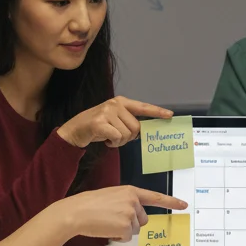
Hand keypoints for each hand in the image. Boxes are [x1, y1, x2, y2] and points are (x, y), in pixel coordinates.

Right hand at [57, 97, 172, 148]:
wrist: (75, 129)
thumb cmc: (98, 126)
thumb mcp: (114, 119)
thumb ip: (128, 121)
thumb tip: (144, 131)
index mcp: (121, 102)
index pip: (143, 107)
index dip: (157, 112)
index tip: (170, 115)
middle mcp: (115, 104)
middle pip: (136, 127)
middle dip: (130, 137)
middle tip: (118, 137)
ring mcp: (107, 112)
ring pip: (127, 134)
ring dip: (120, 141)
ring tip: (110, 138)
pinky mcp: (100, 123)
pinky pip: (117, 138)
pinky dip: (113, 143)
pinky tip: (106, 140)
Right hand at [61, 186, 186, 240]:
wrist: (76, 212)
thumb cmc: (90, 204)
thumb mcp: (112, 196)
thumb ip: (127, 202)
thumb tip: (136, 216)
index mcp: (130, 191)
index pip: (155, 197)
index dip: (171, 202)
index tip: (184, 205)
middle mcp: (133, 201)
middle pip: (142, 219)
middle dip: (130, 223)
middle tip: (112, 218)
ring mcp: (130, 214)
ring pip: (134, 230)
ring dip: (122, 230)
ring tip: (106, 222)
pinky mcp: (126, 227)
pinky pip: (126, 237)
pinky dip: (117, 236)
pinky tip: (106, 228)